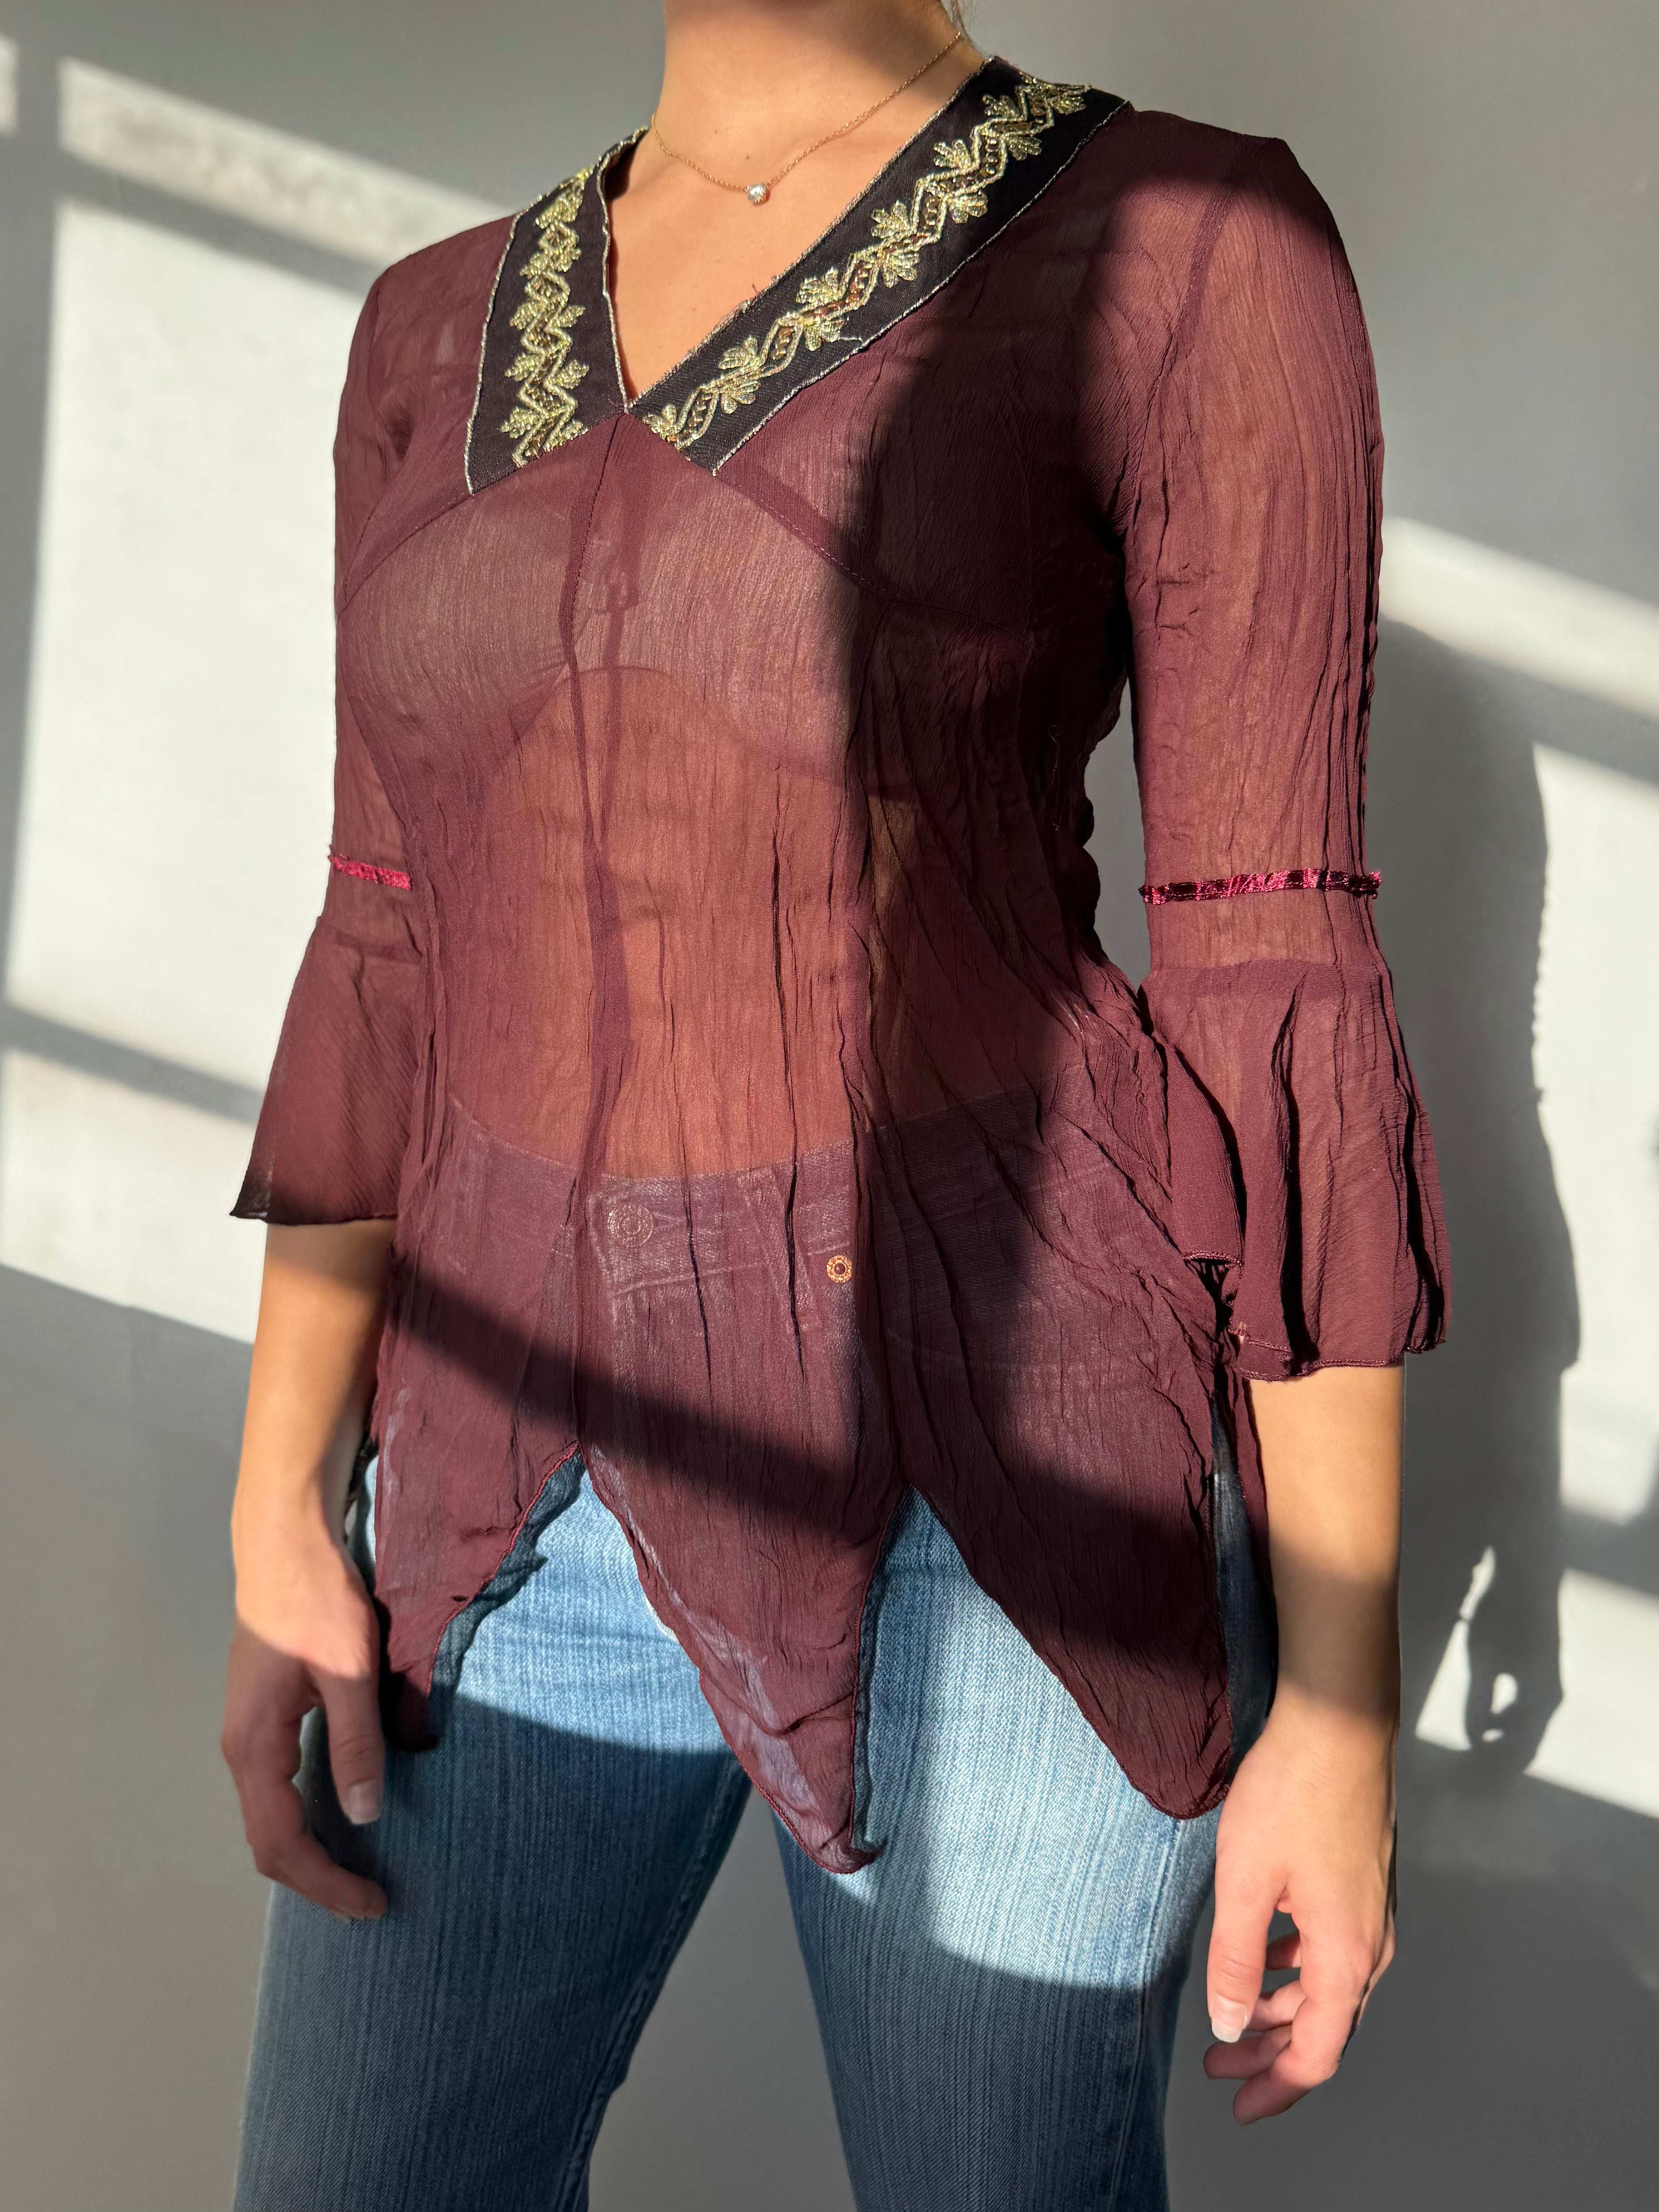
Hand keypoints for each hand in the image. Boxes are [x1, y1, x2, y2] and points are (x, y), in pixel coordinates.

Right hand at [221, 1508, 387, 1919]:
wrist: (285, 1546)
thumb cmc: (316, 1600)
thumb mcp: (349, 1671)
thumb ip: (355, 1743)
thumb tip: (364, 1815)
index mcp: (256, 1747)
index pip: (281, 1843)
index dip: (325, 1883)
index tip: (372, 1903)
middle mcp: (241, 1750)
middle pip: (268, 1842)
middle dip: (316, 1879)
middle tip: (370, 1900)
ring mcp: (248, 1734)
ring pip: (270, 1817)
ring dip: (309, 1852)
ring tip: (359, 1871)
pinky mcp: (264, 1718)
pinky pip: (277, 1789)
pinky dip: (305, 1818)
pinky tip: (341, 1816)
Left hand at [1202, 1689, 1396, 2121]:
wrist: (1338, 1726)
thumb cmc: (1292, 1796)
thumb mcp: (1245, 1883)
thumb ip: (1238, 1960)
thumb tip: (1232, 2026)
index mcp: (1345, 1957)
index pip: (1317, 2053)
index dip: (1278, 2088)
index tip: (1239, 2107)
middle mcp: (1370, 1944)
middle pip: (1325, 2026)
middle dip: (1271, 2054)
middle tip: (1220, 2070)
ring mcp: (1371, 1912)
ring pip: (1328, 1988)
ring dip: (1283, 2010)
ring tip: (1235, 2020)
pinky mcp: (1361, 1883)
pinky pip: (1330, 1950)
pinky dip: (1296, 1969)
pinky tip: (1264, 1955)